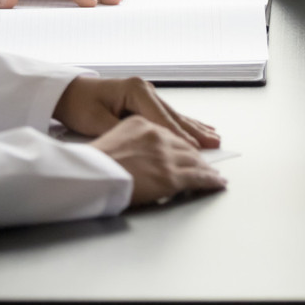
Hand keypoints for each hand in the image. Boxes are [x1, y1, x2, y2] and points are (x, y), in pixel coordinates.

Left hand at [54, 75, 220, 148]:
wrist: (67, 93)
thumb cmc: (79, 105)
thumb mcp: (96, 122)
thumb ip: (122, 133)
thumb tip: (143, 148)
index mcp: (135, 90)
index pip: (161, 118)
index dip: (177, 136)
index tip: (193, 149)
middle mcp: (145, 89)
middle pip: (174, 116)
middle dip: (194, 132)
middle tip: (214, 145)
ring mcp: (146, 94)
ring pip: (175, 115)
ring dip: (194, 128)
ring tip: (214, 137)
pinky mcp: (144, 101)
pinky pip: (168, 115)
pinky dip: (184, 124)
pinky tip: (198, 128)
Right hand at [90, 115, 227, 205]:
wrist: (87, 175)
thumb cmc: (91, 161)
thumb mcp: (107, 135)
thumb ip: (129, 139)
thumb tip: (139, 151)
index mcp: (139, 122)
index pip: (168, 130)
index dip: (181, 139)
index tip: (190, 143)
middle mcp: (156, 134)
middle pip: (184, 144)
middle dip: (198, 152)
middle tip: (209, 157)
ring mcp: (165, 155)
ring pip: (194, 160)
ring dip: (206, 167)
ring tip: (214, 173)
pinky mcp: (170, 176)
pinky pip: (198, 177)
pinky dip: (210, 180)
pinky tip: (217, 182)